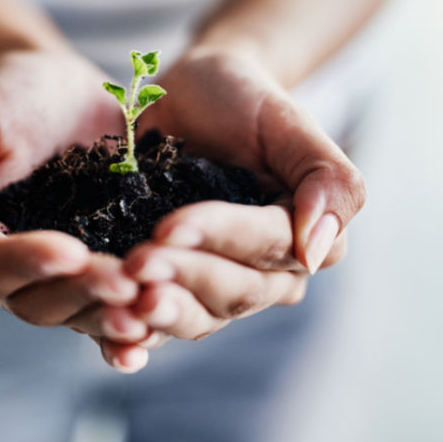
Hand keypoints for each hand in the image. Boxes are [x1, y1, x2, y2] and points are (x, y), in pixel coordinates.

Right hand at [0, 50, 152, 371]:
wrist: (60, 87)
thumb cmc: (7, 98)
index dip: (29, 265)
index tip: (72, 251)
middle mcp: (16, 270)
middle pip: (38, 303)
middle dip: (82, 294)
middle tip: (125, 283)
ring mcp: (63, 274)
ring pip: (80, 312)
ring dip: (112, 315)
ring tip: (148, 304)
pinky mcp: (105, 264)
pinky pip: (116, 302)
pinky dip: (136, 318)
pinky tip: (161, 319)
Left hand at [122, 46, 365, 341]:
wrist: (192, 98)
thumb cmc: (244, 102)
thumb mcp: (288, 122)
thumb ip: (327, 178)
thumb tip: (316, 250)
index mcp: (302, 236)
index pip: (266, 246)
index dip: (220, 238)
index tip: (170, 227)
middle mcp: (266, 274)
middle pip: (233, 291)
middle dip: (184, 277)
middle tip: (137, 264)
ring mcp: (216, 286)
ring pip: (199, 317)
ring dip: (162, 312)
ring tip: (122, 297)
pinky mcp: (174, 290)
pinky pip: (159, 325)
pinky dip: (137, 337)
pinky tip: (115, 342)